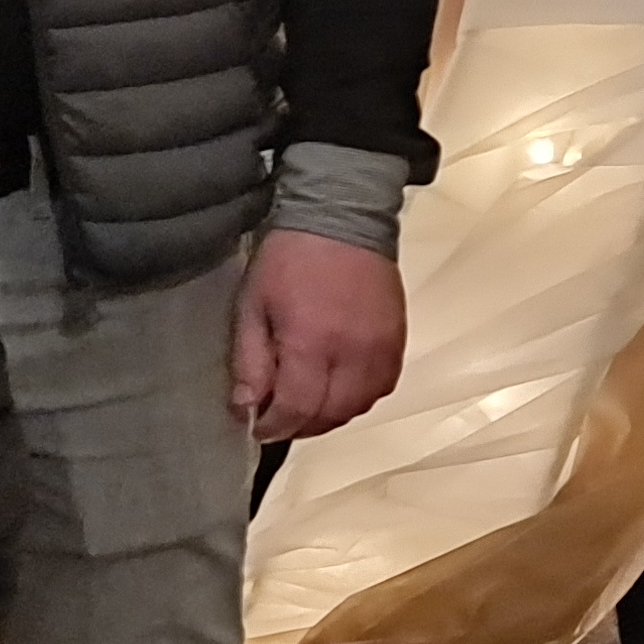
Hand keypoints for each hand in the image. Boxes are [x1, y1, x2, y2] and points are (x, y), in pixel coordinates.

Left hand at [230, 226, 404, 444]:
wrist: (342, 216)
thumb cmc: (289, 258)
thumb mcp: (252, 305)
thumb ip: (249, 361)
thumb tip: (245, 408)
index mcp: (312, 342)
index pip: (297, 409)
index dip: (274, 427)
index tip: (257, 427)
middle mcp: (354, 352)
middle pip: (331, 415)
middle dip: (299, 426)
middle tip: (277, 418)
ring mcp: (382, 348)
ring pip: (359, 407)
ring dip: (329, 416)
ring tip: (305, 405)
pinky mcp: (399, 340)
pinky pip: (382, 387)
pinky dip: (357, 398)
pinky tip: (336, 388)